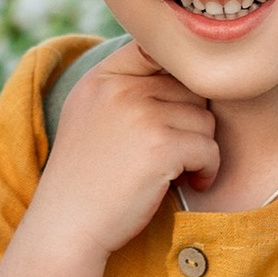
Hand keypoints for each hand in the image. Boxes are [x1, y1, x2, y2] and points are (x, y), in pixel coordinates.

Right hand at [32, 41, 220, 262]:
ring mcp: (141, 115)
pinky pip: (209, 148)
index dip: (175, 79)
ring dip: (199, 148)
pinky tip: (190, 183)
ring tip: (179, 170)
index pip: (156, 50)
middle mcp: (120, 88)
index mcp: (101, 78)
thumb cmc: (86, 178)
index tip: (171, 114)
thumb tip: (177, 69)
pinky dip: (207, 170)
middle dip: (190, 123)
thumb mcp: (89, 117)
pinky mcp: (161, 146)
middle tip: (176, 153)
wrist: (68, 226)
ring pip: (204, 118)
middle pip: (189, 88)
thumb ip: (122, 88)